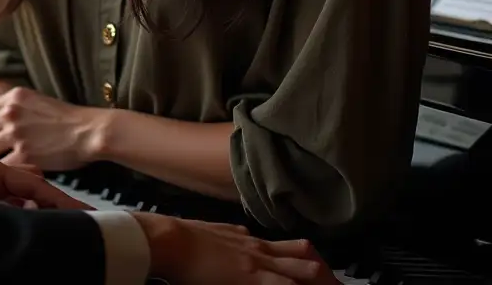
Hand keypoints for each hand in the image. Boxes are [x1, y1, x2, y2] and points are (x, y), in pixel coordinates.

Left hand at [0, 85, 101, 170]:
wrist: (90, 131)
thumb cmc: (68, 120)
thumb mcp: (37, 101)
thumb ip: (15, 108)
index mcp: (14, 96)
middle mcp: (11, 112)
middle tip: (3, 153)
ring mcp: (16, 133)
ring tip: (14, 162)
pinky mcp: (24, 154)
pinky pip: (3, 166)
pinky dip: (11, 171)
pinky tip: (23, 170)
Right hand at [134, 213, 335, 284]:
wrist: (171, 240)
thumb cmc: (184, 238)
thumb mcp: (215, 232)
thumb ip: (233, 235)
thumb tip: (244, 234)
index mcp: (254, 241)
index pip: (294, 250)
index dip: (313, 262)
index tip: (327, 272)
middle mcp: (263, 251)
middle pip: (307, 261)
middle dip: (327, 276)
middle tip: (341, 284)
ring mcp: (261, 265)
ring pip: (305, 274)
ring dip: (320, 281)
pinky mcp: (253, 279)